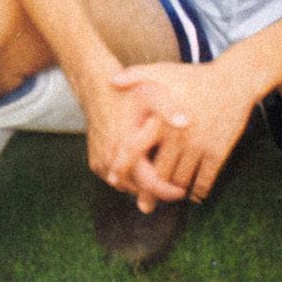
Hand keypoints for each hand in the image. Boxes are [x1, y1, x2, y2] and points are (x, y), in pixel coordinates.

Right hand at [79, 69, 185, 207]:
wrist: (97, 88)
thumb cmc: (128, 93)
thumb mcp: (152, 94)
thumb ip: (168, 109)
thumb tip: (185, 123)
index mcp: (125, 146)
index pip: (149, 183)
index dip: (168, 191)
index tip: (182, 191)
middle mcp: (110, 159)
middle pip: (138, 190)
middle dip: (157, 193)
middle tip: (176, 189)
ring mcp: (101, 163)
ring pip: (127, 187)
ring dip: (143, 187)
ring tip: (162, 179)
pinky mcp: (96, 164)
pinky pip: (117, 180)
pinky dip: (130, 179)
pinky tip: (143, 170)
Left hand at [112, 60, 253, 202]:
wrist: (233, 81)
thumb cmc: (194, 77)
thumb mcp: (162, 71)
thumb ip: (135, 76)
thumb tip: (111, 82)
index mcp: (159, 119)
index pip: (135, 150)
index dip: (123, 167)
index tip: (117, 181)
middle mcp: (176, 136)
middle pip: (158, 174)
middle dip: (150, 192)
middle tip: (145, 204)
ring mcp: (198, 146)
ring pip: (180, 182)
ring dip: (173, 193)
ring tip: (167, 197)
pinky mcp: (217, 153)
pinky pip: (204, 182)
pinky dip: (197, 192)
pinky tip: (192, 194)